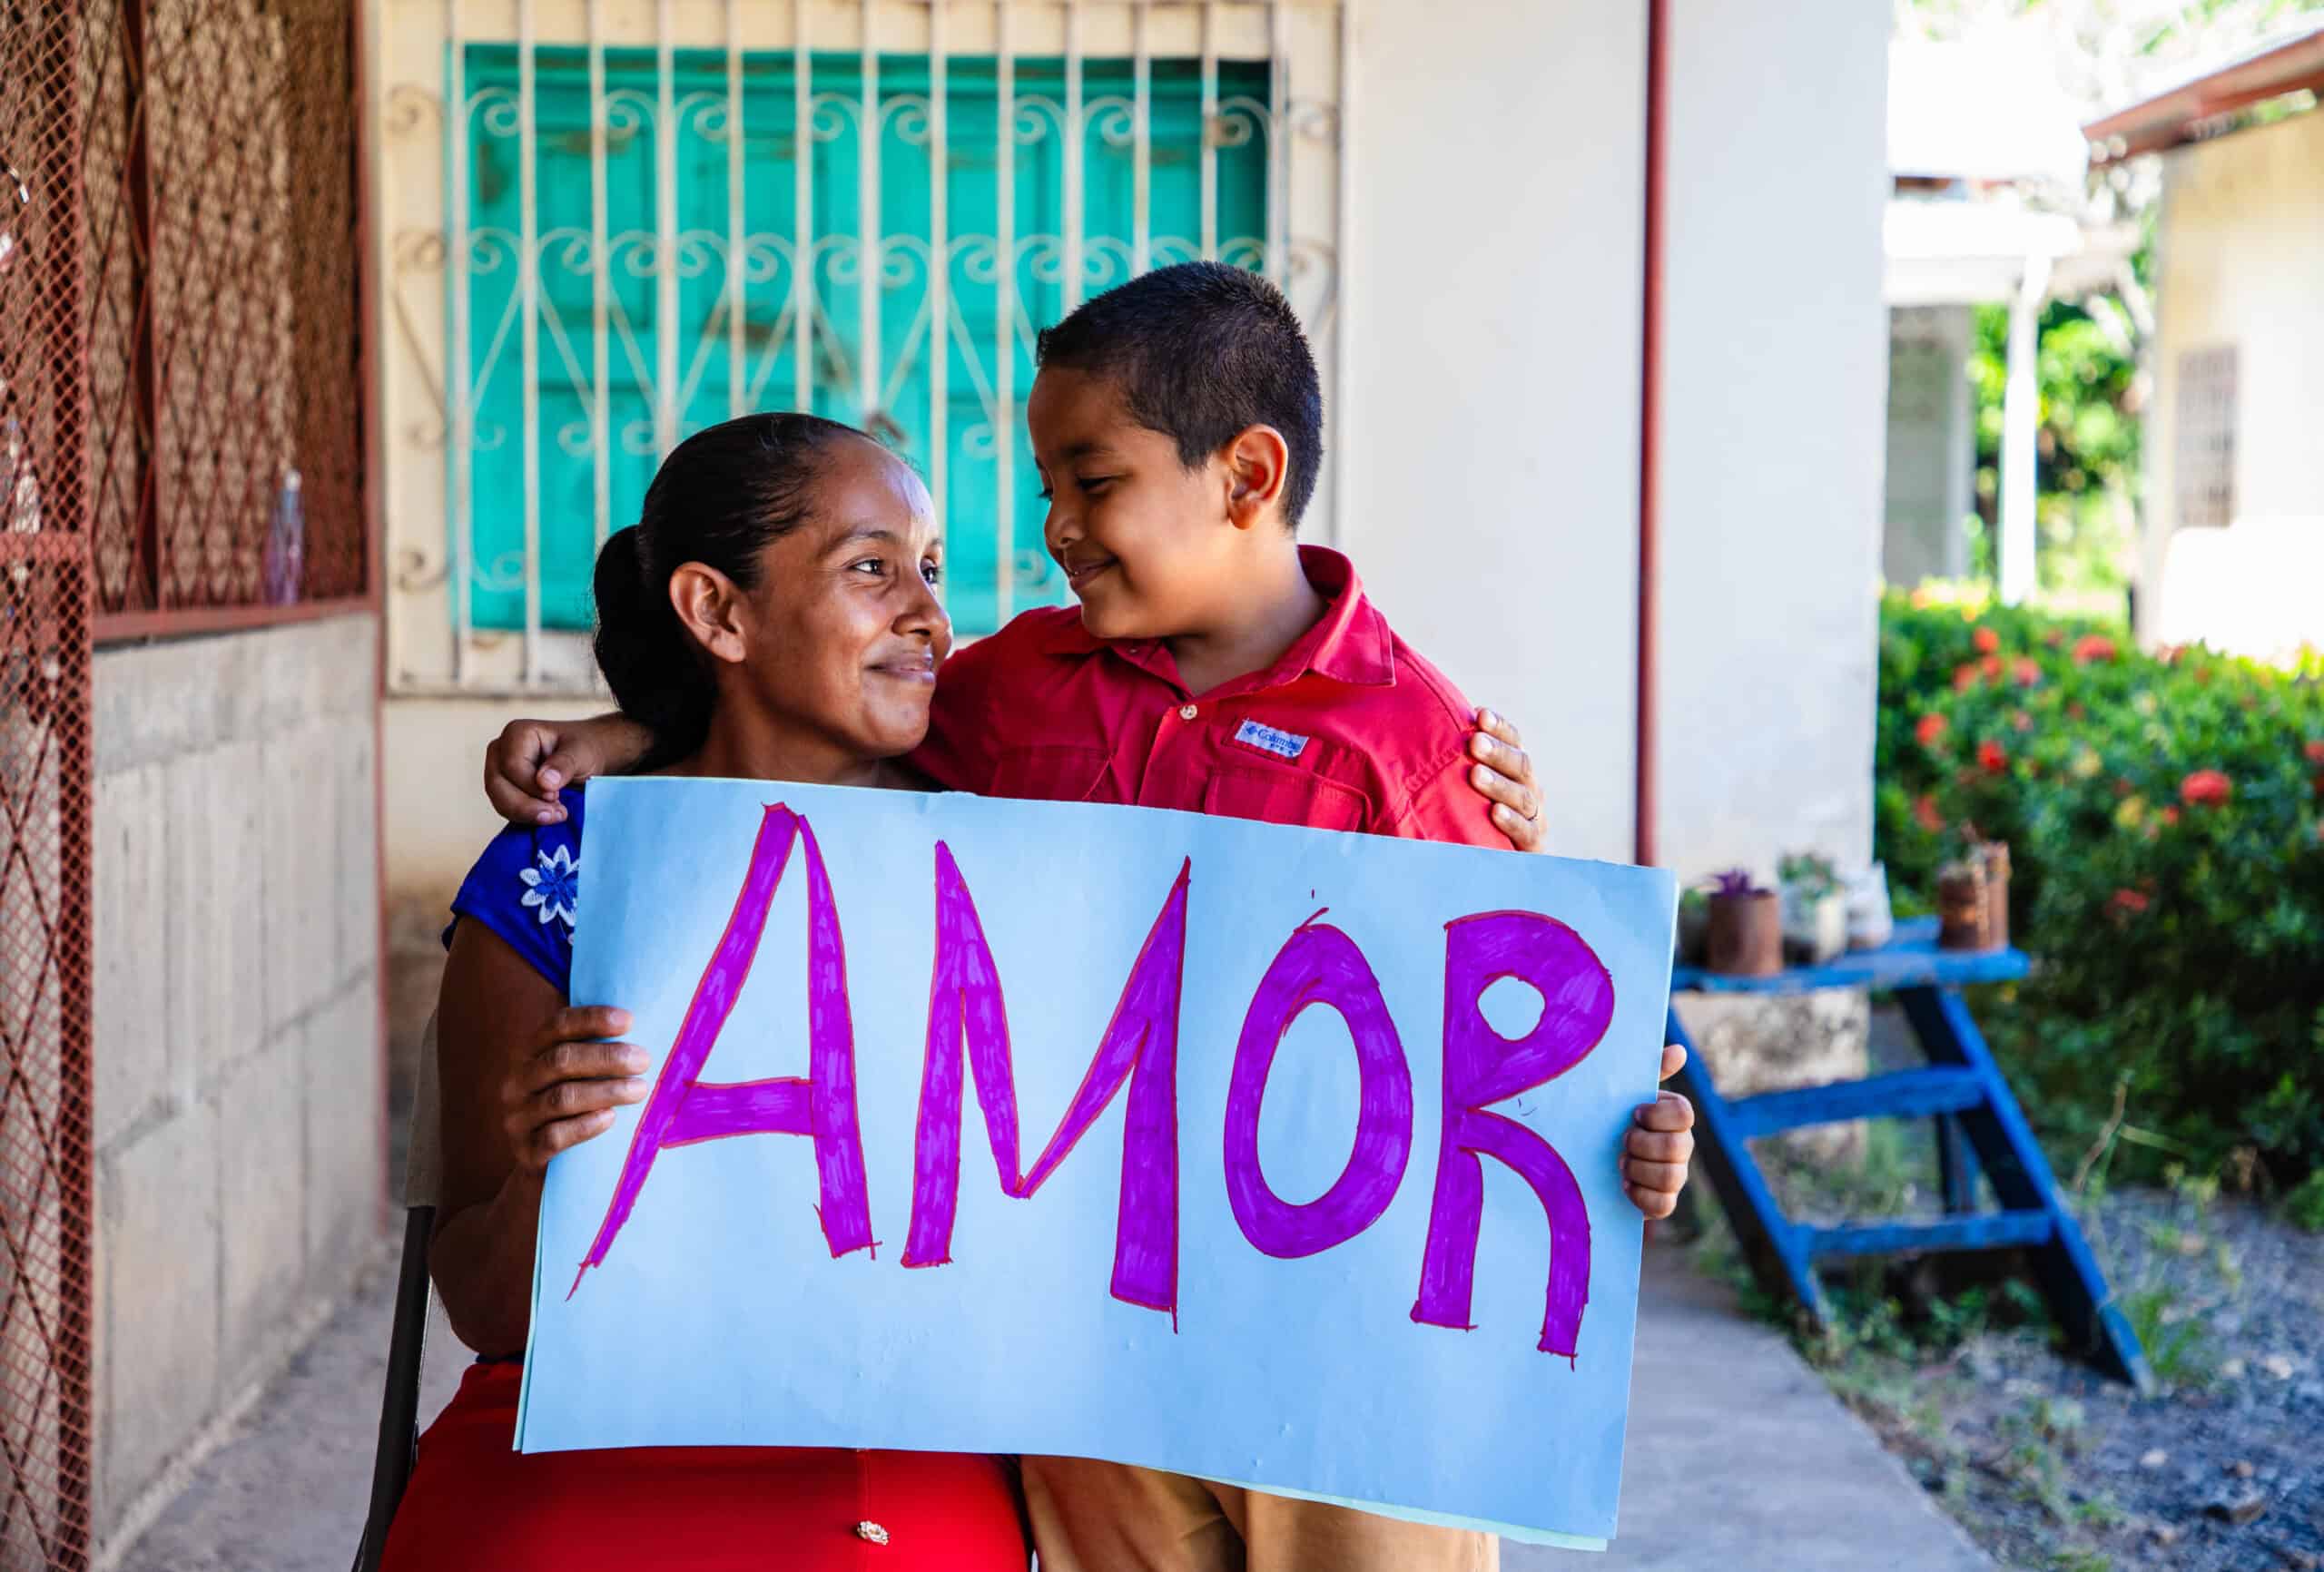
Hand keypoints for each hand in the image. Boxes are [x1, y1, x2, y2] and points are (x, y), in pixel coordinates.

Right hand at [484, 713, 645, 825]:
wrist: (587, 758)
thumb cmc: (583, 749)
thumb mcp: (581, 752)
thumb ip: (564, 764)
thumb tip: (544, 783)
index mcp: (517, 733)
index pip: (512, 765)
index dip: (531, 785)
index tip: (556, 795)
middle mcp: (501, 751)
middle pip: (497, 784)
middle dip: (526, 805)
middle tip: (558, 814)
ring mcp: (499, 771)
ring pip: (499, 800)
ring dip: (527, 814)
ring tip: (557, 815)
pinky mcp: (504, 790)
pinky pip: (506, 808)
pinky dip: (526, 817)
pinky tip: (548, 816)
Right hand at [502, 1006, 648, 1173]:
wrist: (546, 1171)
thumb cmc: (574, 1111)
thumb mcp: (578, 1078)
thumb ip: (599, 1054)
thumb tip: (650, 1026)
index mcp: (531, 1055)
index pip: (557, 1026)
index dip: (592, 1019)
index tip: (629, 1021)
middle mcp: (518, 1083)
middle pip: (561, 1060)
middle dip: (607, 1057)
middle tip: (643, 1060)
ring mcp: (518, 1118)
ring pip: (561, 1098)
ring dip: (605, 1091)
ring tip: (639, 1089)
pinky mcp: (525, 1152)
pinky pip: (553, 1137)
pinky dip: (584, 1126)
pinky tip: (610, 1118)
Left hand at [1466, 709, 1543, 851]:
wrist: (1497, 865)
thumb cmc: (1469, 816)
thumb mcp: (1466, 788)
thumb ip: (1455, 763)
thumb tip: (1419, 727)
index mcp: (1516, 770)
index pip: (1514, 741)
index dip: (1500, 727)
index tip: (1479, 714)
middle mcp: (1529, 790)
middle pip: (1520, 765)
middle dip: (1497, 752)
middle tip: (1474, 742)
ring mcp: (1535, 818)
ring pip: (1523, 797)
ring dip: (1499, 784)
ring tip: (1477, 775)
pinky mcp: (1533, 847)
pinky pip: (1526, 833)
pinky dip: (1512, 822)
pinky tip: (1496, 813)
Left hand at [1622, 1043, 1696, 1219]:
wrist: (1590, 1155)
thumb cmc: (1611, 1117)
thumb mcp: (1623, 1092)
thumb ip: (1650, 1070)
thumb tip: (1680, 1050)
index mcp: (1674, 1117)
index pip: (1684, 1113)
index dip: (1658, 1115)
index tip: (1634, 1114)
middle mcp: (1681, 1146)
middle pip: (1678, 1148)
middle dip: (1643, 1145)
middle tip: (1621, 1142)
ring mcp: (1675, 1175)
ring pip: (1671, 1178)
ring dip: (1639, 1169)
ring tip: (1620, 1163)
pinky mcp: (1662, 1201)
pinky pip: (1664, 1205)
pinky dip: (1641, 1196)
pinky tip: (1624, 1186)